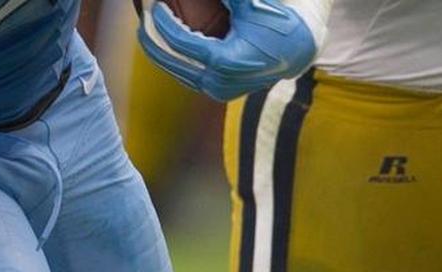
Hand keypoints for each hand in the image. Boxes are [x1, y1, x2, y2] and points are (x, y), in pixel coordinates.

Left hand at [137, 0, 319, 100]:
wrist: (298, 49)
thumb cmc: (275, 21)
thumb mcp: (248, 3)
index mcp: (228, 61)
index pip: (184, 43)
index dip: (166, 25)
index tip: (155, 8)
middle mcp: (221, 82)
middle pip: (175, 62)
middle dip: (155, 40)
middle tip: (143, 20)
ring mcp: (219, 90)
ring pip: (178, 72)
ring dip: (160, 52)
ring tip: (147, 32)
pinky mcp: (218, 93)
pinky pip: (187, 76)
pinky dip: (173, 61)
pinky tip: (161, 45)